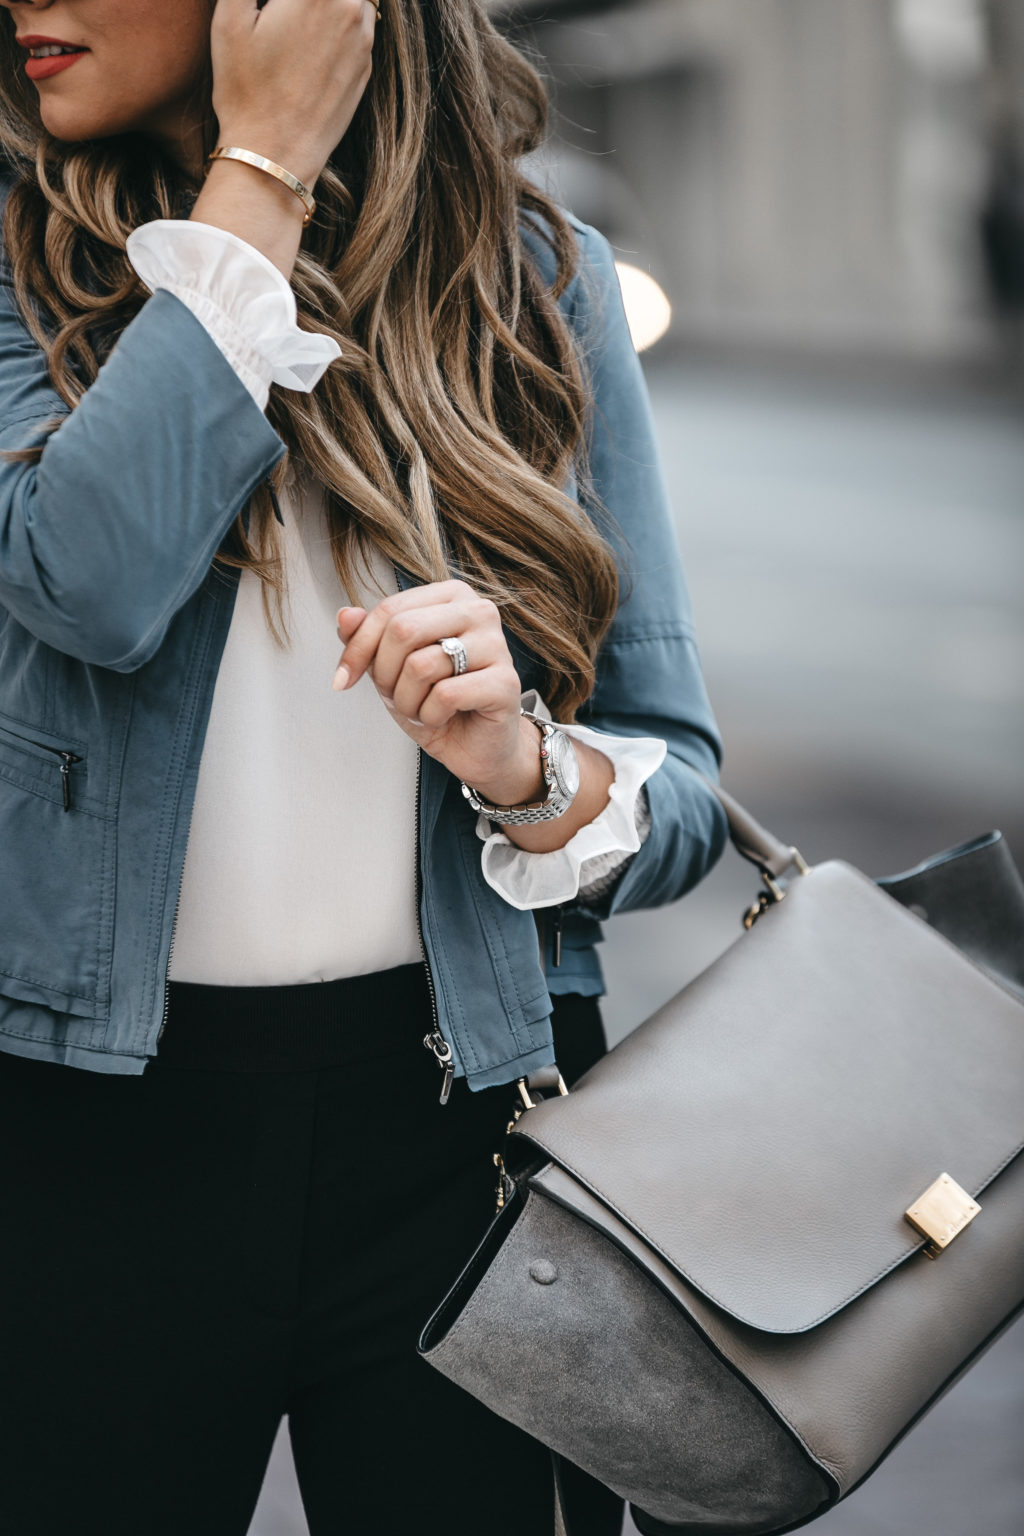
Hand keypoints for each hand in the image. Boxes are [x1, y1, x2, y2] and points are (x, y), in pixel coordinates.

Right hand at [209, 0, 376, 187]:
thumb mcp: (230, 19)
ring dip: (329, 4)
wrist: (276, 154)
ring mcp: (363, 40)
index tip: (273, 5)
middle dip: (307, 2)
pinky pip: (360, 23)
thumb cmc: (246, 90)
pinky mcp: (365, 66)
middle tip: (283, 14)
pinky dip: (341, 16)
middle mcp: (350, 9)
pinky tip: (311, 35)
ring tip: (297, 21)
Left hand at [331, 581, 547, 803]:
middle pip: (404, 630)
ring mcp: (496, 645)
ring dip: (406, 701)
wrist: (474, 745)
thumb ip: (367, 638)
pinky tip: (442, 717)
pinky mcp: (505, 682)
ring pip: (421, 665)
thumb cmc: (437, 701)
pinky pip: (445, 695)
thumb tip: (346, 615)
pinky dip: (430, 715)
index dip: (358, 648)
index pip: (390, 610)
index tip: (344, 679)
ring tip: (421, 708)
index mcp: (451, 596)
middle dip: (385, 675)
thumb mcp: (391, 668)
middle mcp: (479, 611)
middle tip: (396, 696)